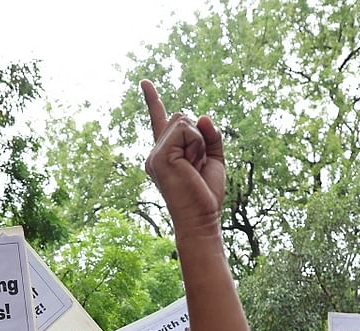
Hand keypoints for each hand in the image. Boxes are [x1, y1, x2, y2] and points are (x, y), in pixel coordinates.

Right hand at [141, 80, 225, 236]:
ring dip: (198, 140)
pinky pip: (185, 130)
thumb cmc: (206, 194)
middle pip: (181, 116)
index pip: (160, 121)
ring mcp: (155, 154)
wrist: (201, 218)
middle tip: (197, 165)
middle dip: (198, 134)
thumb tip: (202, 117)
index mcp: (166, 153)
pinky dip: (196, 144)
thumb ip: (210, 136)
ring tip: (194, 166)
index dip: (153, 100)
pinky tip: (192, 165)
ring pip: (183, 120)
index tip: (145, 82)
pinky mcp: (159, 156)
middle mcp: (156, 152)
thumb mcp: (214, 159)